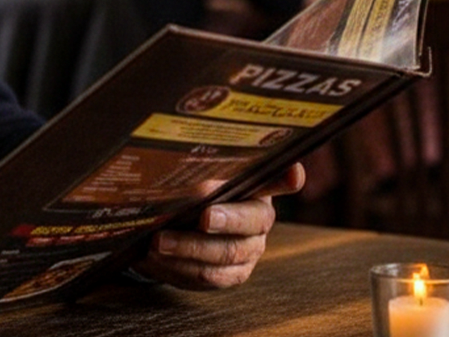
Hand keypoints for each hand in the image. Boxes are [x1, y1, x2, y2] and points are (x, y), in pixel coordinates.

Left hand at [132, 163, 304, 289]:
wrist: (177, 225)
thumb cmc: (188, 191)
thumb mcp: (191, 175)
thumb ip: (197, 171)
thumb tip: (187, 177)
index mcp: (256, 188)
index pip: (277, 179)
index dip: (286, 178)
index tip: (293, 174)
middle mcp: (259, 222)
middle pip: (251, 223)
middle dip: (226, 220)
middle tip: (203, 216)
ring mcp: (248, 252)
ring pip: (226, 255)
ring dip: (190, 248)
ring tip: (159, 241)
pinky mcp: (229, 275)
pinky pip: (206, 276)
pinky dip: (178, 267)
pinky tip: (155, 257)